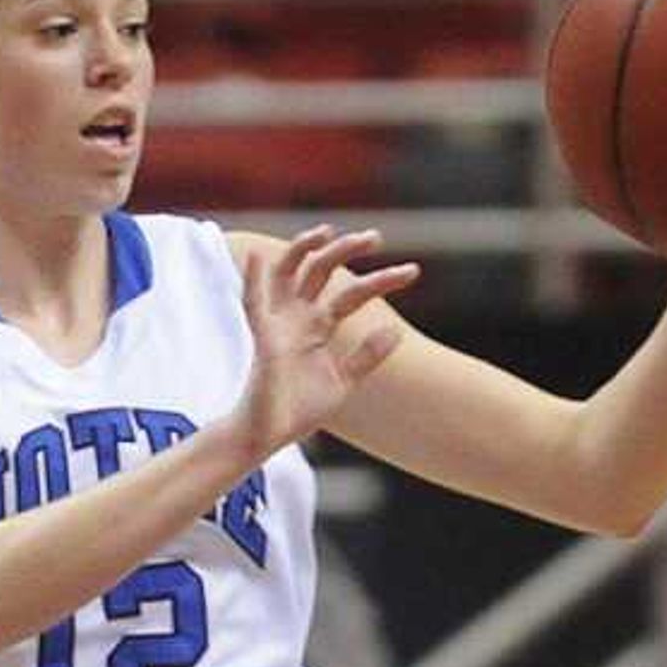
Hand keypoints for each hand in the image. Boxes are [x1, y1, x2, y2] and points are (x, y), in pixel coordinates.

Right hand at [233, 225, 423, 460]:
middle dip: (346, 250)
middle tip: (375, 237)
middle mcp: (298, 317)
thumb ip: (367, 355)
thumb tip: (396, 330)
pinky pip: (253, 304)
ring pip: (290, 273)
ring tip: (329, 232)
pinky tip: (257, 258)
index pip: (352, 294)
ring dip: (305, 249)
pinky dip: (252, 280)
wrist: (271, 435)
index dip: (382, 280)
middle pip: (322, 272)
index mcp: (317, 326)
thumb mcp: (344, 380)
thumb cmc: (300, 408)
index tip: (413, 271)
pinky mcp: (263, 340)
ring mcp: (279, 324)